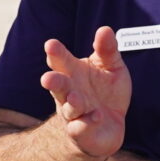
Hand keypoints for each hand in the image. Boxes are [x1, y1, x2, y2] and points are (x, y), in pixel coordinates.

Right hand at [40, 27, 129, 160]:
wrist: (109, 126)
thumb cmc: (106, 92)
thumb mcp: (112, 67)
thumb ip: (107, 50)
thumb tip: (104, 29)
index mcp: (73, 72)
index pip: (61, 61)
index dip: (55, 53)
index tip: (51, 44)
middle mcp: (69, 92)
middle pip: (58, 85)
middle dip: (53, 81)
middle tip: (47, 78)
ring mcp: (74, 113)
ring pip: (68, 108)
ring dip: (71, 103)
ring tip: (76, 98)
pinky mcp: (81, 131)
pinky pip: (81, 127)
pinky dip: (87, 122)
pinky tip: (96, 116)